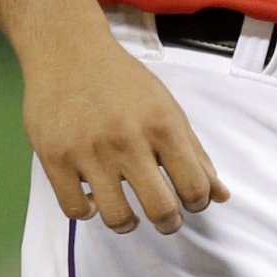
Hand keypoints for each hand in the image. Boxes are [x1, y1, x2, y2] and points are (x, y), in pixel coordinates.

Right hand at [20, 29, 228, 234]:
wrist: (69, 52)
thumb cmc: (124, 82)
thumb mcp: (168, 109)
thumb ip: (195, 153)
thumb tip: (221, 196)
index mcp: (163, 126)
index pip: (194, 186)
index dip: (198, 202)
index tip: (191, 202)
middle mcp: (128, 141)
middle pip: (160, 209)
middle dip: (169, 223)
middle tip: (166, 219)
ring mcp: (89, 152)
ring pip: (117, 217)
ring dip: (128, 224)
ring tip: (129, 217)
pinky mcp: (55, 158)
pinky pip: (75, 209)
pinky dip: (88, 213)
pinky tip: (95, 201)